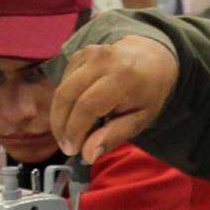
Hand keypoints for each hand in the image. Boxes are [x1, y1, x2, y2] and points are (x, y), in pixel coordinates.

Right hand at [50, 37, 178, 161]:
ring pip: (61, 89)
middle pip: (67, 96)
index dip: (75, 130)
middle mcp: (102, 60)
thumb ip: (114, 136)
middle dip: (61, 125)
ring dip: (58, 116)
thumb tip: (88, 155)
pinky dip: (64, 102)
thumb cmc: (148, 93)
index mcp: (122, 77)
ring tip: (66, 135)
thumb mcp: (141, 119)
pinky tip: (72, 114)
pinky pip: (63, 82)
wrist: (151, 58)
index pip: (87, 106)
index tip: (72, 150)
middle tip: (66, 146)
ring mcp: (88, 54)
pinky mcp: (79, 54)